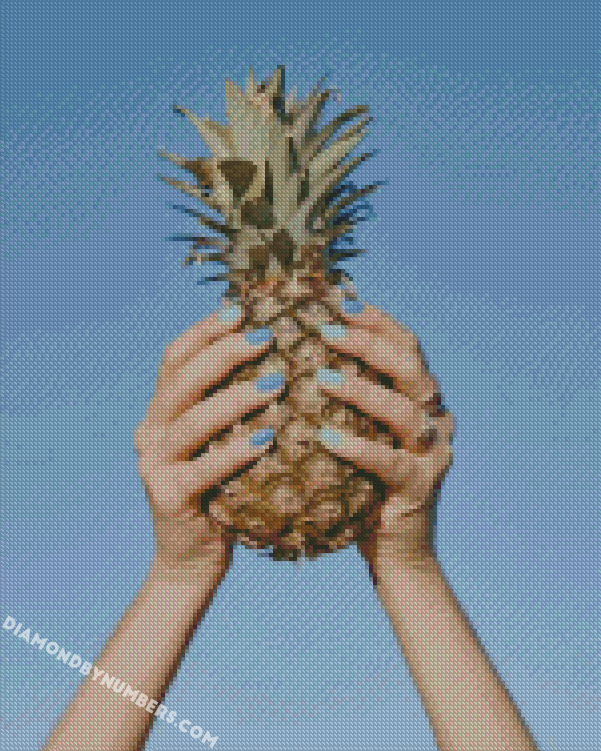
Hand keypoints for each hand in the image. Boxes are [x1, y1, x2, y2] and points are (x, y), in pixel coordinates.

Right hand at [134, 302, 283, 582]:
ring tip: (275, 383)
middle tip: (265, 337)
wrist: (192, 561)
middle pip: (182, 380)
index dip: (205, 330)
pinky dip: (234, 452)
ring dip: (234, 398)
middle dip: (223, 352)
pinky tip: (267, 438)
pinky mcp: (168, 498)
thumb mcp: (219, 444)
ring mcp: (154, 465)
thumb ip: (231, 408)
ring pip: (191, 421)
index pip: (175, 358)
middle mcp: (150, 432)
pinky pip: (203, 471)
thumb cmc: (220, 494)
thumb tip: (280, 359)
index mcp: (161, 412)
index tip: (241, 309)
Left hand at [298, 301, 453, 570]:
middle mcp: (434, 418)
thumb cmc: (364, 485)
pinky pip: (390, 462)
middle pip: (411, 367)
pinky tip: (325, 437)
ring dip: (362, 390)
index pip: (406, 346)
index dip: (376, 320)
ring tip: (321, 377)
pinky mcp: (419, 488)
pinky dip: (359, 447)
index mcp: (420, 399)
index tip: (340, 300)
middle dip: (369, 343)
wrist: (396, 550)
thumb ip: (345, 398)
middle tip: (325, 331)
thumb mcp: (358, 433)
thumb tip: (300, 353)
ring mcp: (432, 454)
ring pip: (405, 410)